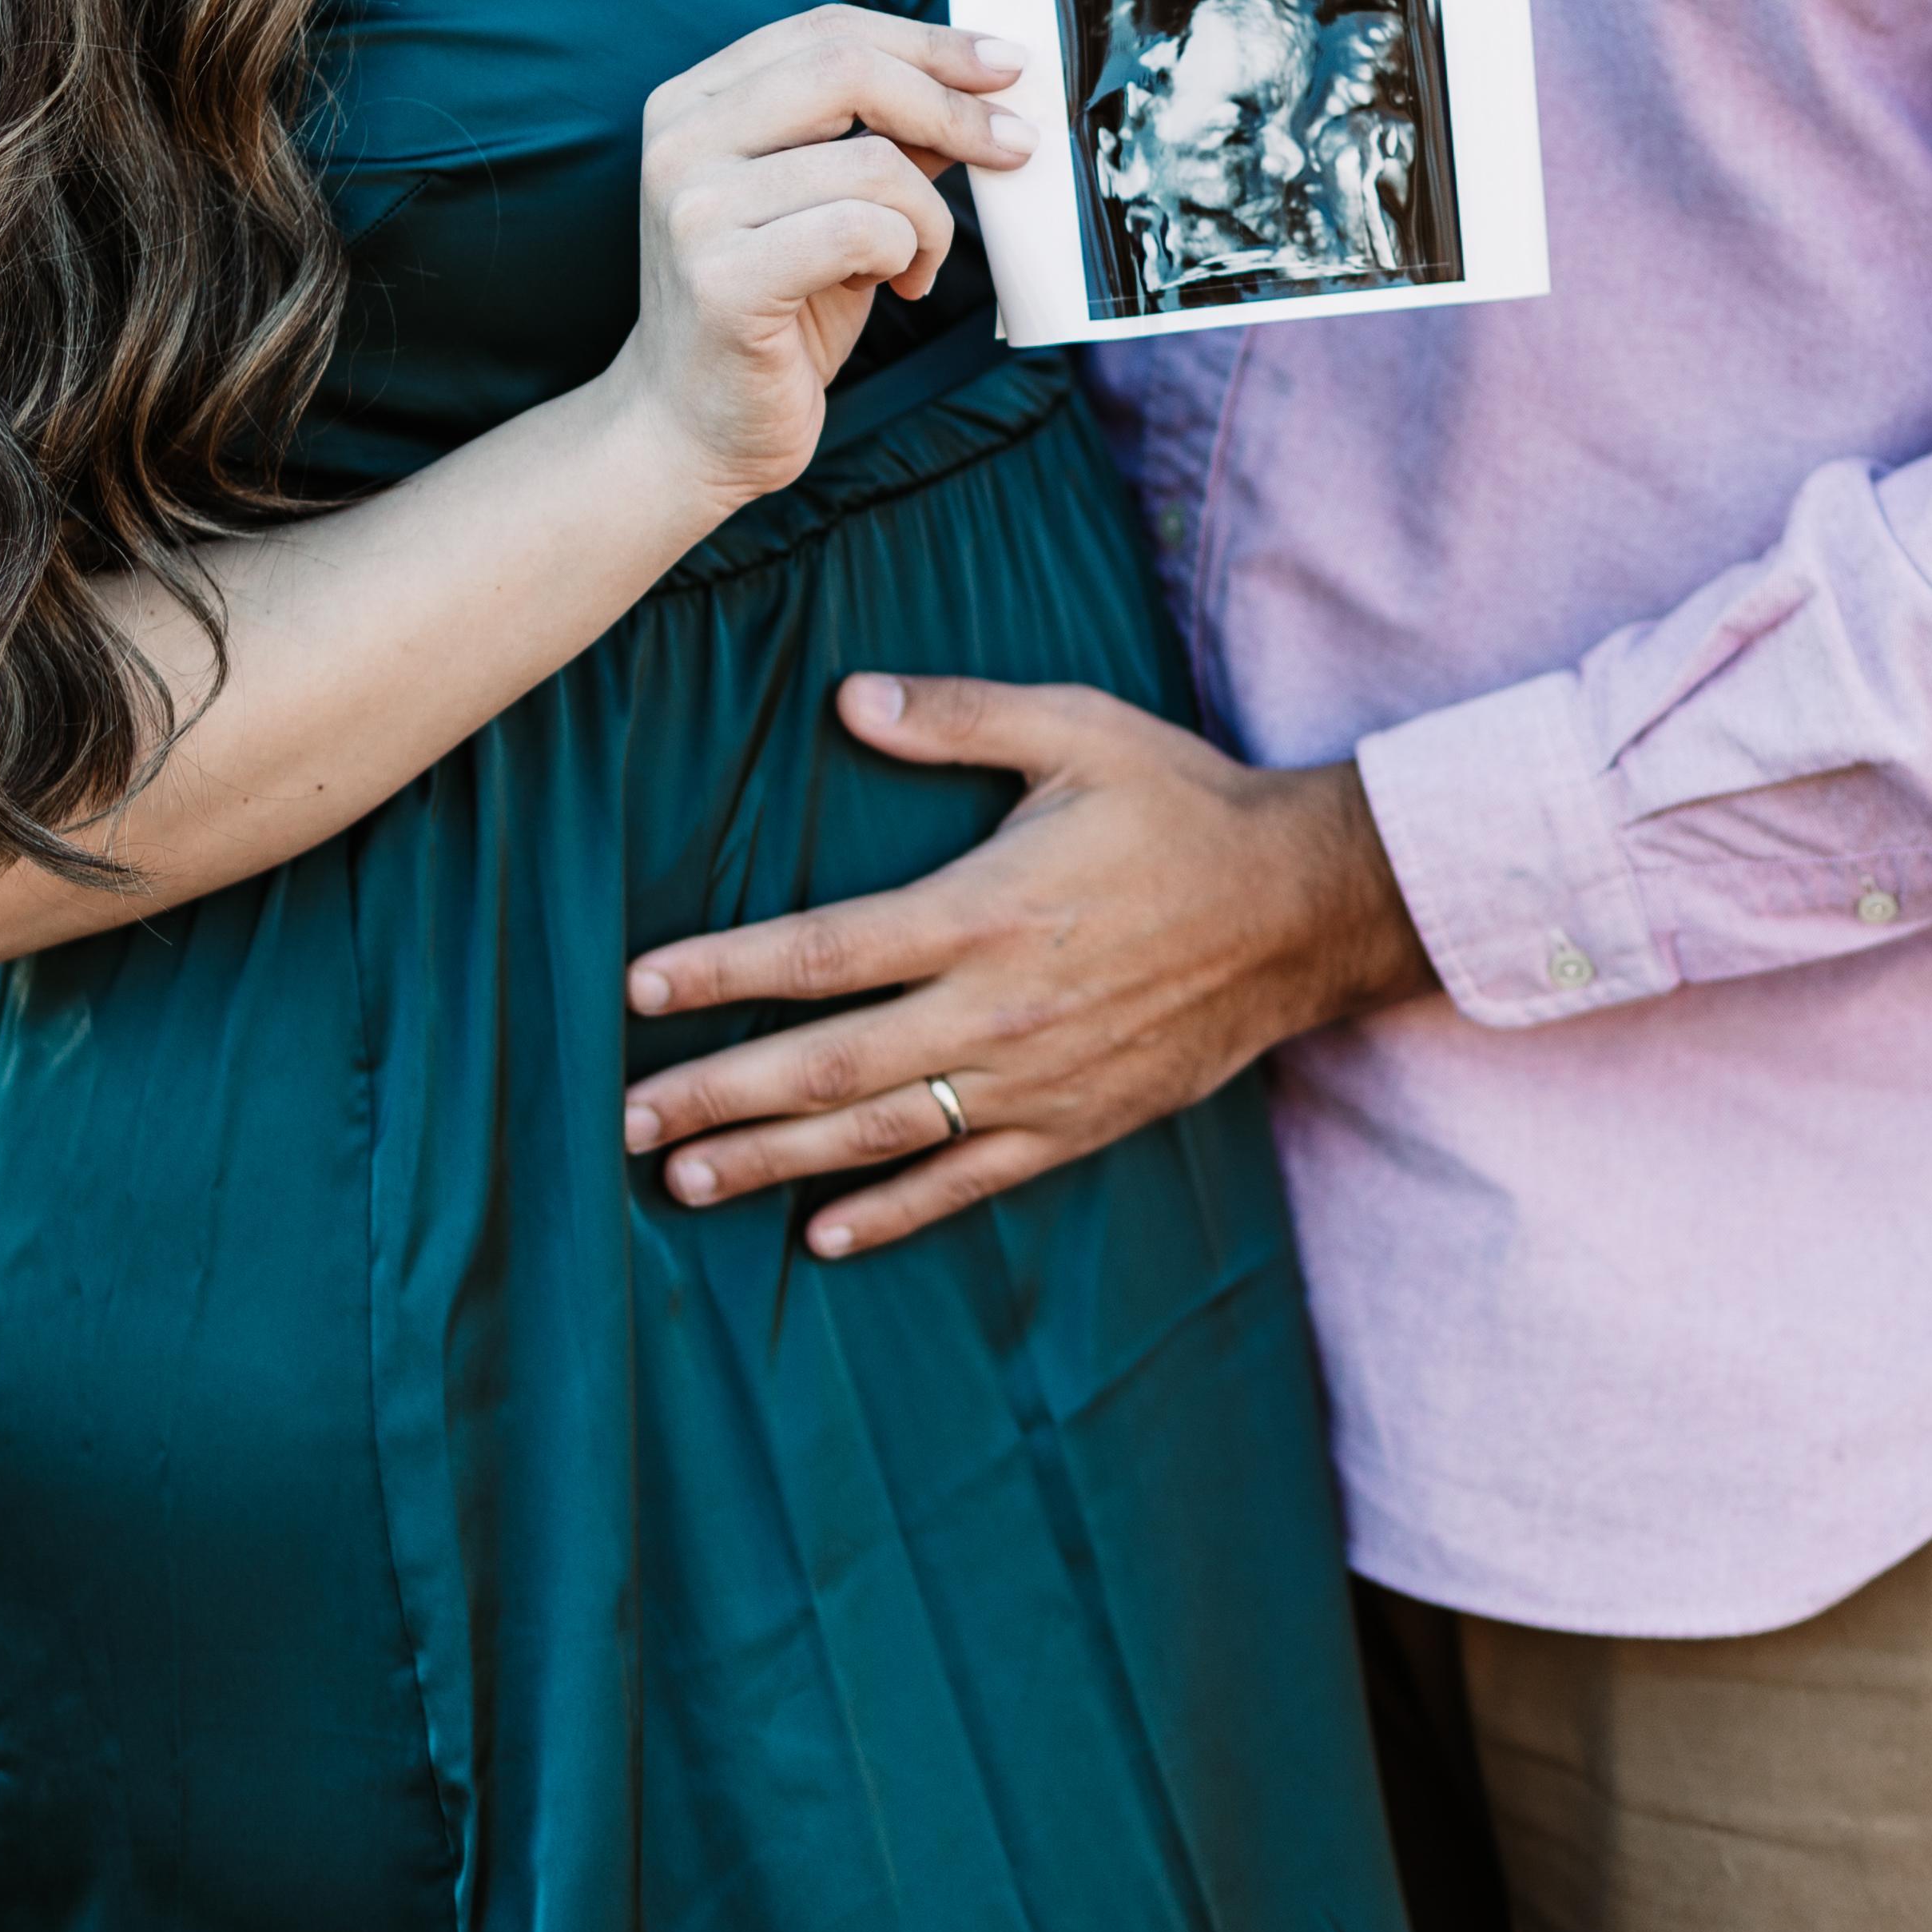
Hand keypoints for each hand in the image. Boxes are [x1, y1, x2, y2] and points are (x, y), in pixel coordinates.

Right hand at [608, 12, 1030, 521]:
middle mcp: (681, 141)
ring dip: (931, 217)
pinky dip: (907, 254)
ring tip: (920, 260)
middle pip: (846, 70)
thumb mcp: (833, 201)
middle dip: (952, 106)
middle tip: (1014, 148)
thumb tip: (987, 85)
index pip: (827, 31)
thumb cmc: (775, 309)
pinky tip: (897, 286)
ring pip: (872, 163)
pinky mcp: (722, 279)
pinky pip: (862, 232)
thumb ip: (889, 137)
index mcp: (696, 102)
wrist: (691, 426)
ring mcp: (694, 209)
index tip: (1006, 65)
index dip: (928, 41)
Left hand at [620, 670, 1437, 1255]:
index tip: (638, 989)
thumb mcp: (1077, 729)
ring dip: (775, 1162)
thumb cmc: (1183, 805)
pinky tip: (823, 1235)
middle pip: (828, 1064)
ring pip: (881, 1136)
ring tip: (684, 1182)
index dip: (723, 973)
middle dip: (717, 1094)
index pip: (824, 951)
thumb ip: (958, 713)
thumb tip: (848, 696)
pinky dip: (893, 1213)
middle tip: (627, 1121)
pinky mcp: (1076, 1124)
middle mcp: (998, 1009)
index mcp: (986, 909)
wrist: (1304, 908)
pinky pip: (967, 1180)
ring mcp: (1036, 1080)